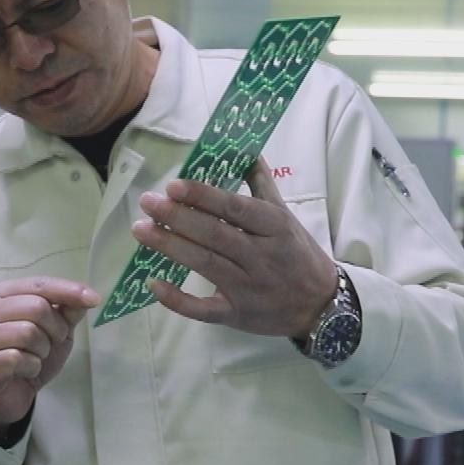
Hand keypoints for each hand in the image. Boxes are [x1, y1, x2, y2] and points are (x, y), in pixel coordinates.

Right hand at [0, 277, 100, 428]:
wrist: (8, 396)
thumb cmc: (29, 356)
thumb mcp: (55, 331)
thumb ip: (67, 311)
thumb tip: (86, 297)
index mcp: (0, 294)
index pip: (39, 284)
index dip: (68, 290)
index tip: (94, 299)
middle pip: (35, 307)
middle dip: (55, 329)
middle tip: (51, 344)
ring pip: (27, 332)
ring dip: (42, 350)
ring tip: (35, 357)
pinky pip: (16, 358)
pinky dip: (30, 367)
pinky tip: (24, 372)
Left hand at [131, 157, 337, 337]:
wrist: (321, 305)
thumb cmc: (298, 254)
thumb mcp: (286, 216)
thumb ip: (262, 184)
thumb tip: (245, 149)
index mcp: (274, 227)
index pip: (235, 208)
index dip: (203, 196)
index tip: (173, 185)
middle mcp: (261, 257)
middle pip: (214, 234)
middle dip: (178, 217)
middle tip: (147, 202)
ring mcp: (248, 288)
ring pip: (205, 265)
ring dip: (170, 247)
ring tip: (141, 230)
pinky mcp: (237, 315)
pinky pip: (203, 309)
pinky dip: (177, 299)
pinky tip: (153, 283)